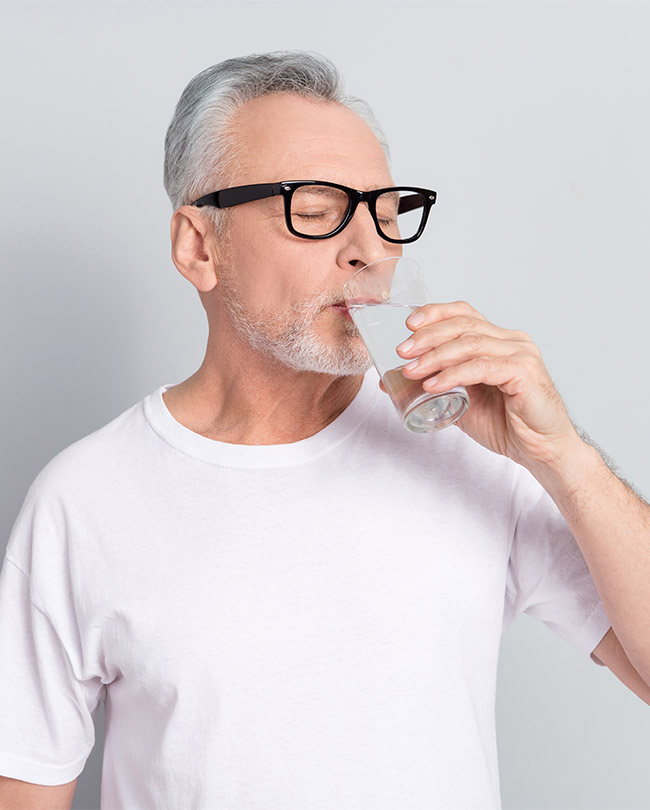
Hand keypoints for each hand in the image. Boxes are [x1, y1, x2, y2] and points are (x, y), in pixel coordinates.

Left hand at [383, 300, 579, 468]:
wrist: (541, 451)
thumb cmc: (507, 426)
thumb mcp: (459, 402)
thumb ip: (431, 387)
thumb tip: (391, 382)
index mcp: (498, 341)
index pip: (465, 314)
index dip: (436, 313)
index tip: (409, 325)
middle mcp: (512, 342)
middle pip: (464, 325)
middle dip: (428, 337)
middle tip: (402, 351)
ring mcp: (521, 355)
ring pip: (471, 344)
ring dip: (435, 356)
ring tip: (411, 371)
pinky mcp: (525, 373)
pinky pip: (482, 367)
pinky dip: (454, 375)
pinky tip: (433, 385)